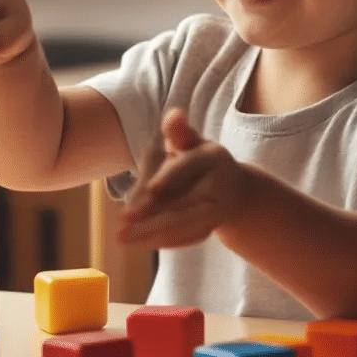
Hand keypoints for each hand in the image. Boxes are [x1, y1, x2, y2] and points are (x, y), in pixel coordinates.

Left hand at [117, 108, 253, 248]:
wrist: (236, 189)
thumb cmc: (202, 160)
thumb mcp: (192, 142)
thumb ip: (179, 132)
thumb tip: (174, 114)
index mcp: (213, 157)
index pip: (186, 167)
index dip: (167, 179)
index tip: (149, 191)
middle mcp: (220, 184)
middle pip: (184, 203)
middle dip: (151, 217)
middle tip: (121, 226)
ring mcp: (219, 208)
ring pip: (184, 224)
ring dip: (152, 233)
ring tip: (124, 238)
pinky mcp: (213, 226)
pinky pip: (189, 236)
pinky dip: (165, 240)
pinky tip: (141, 242)